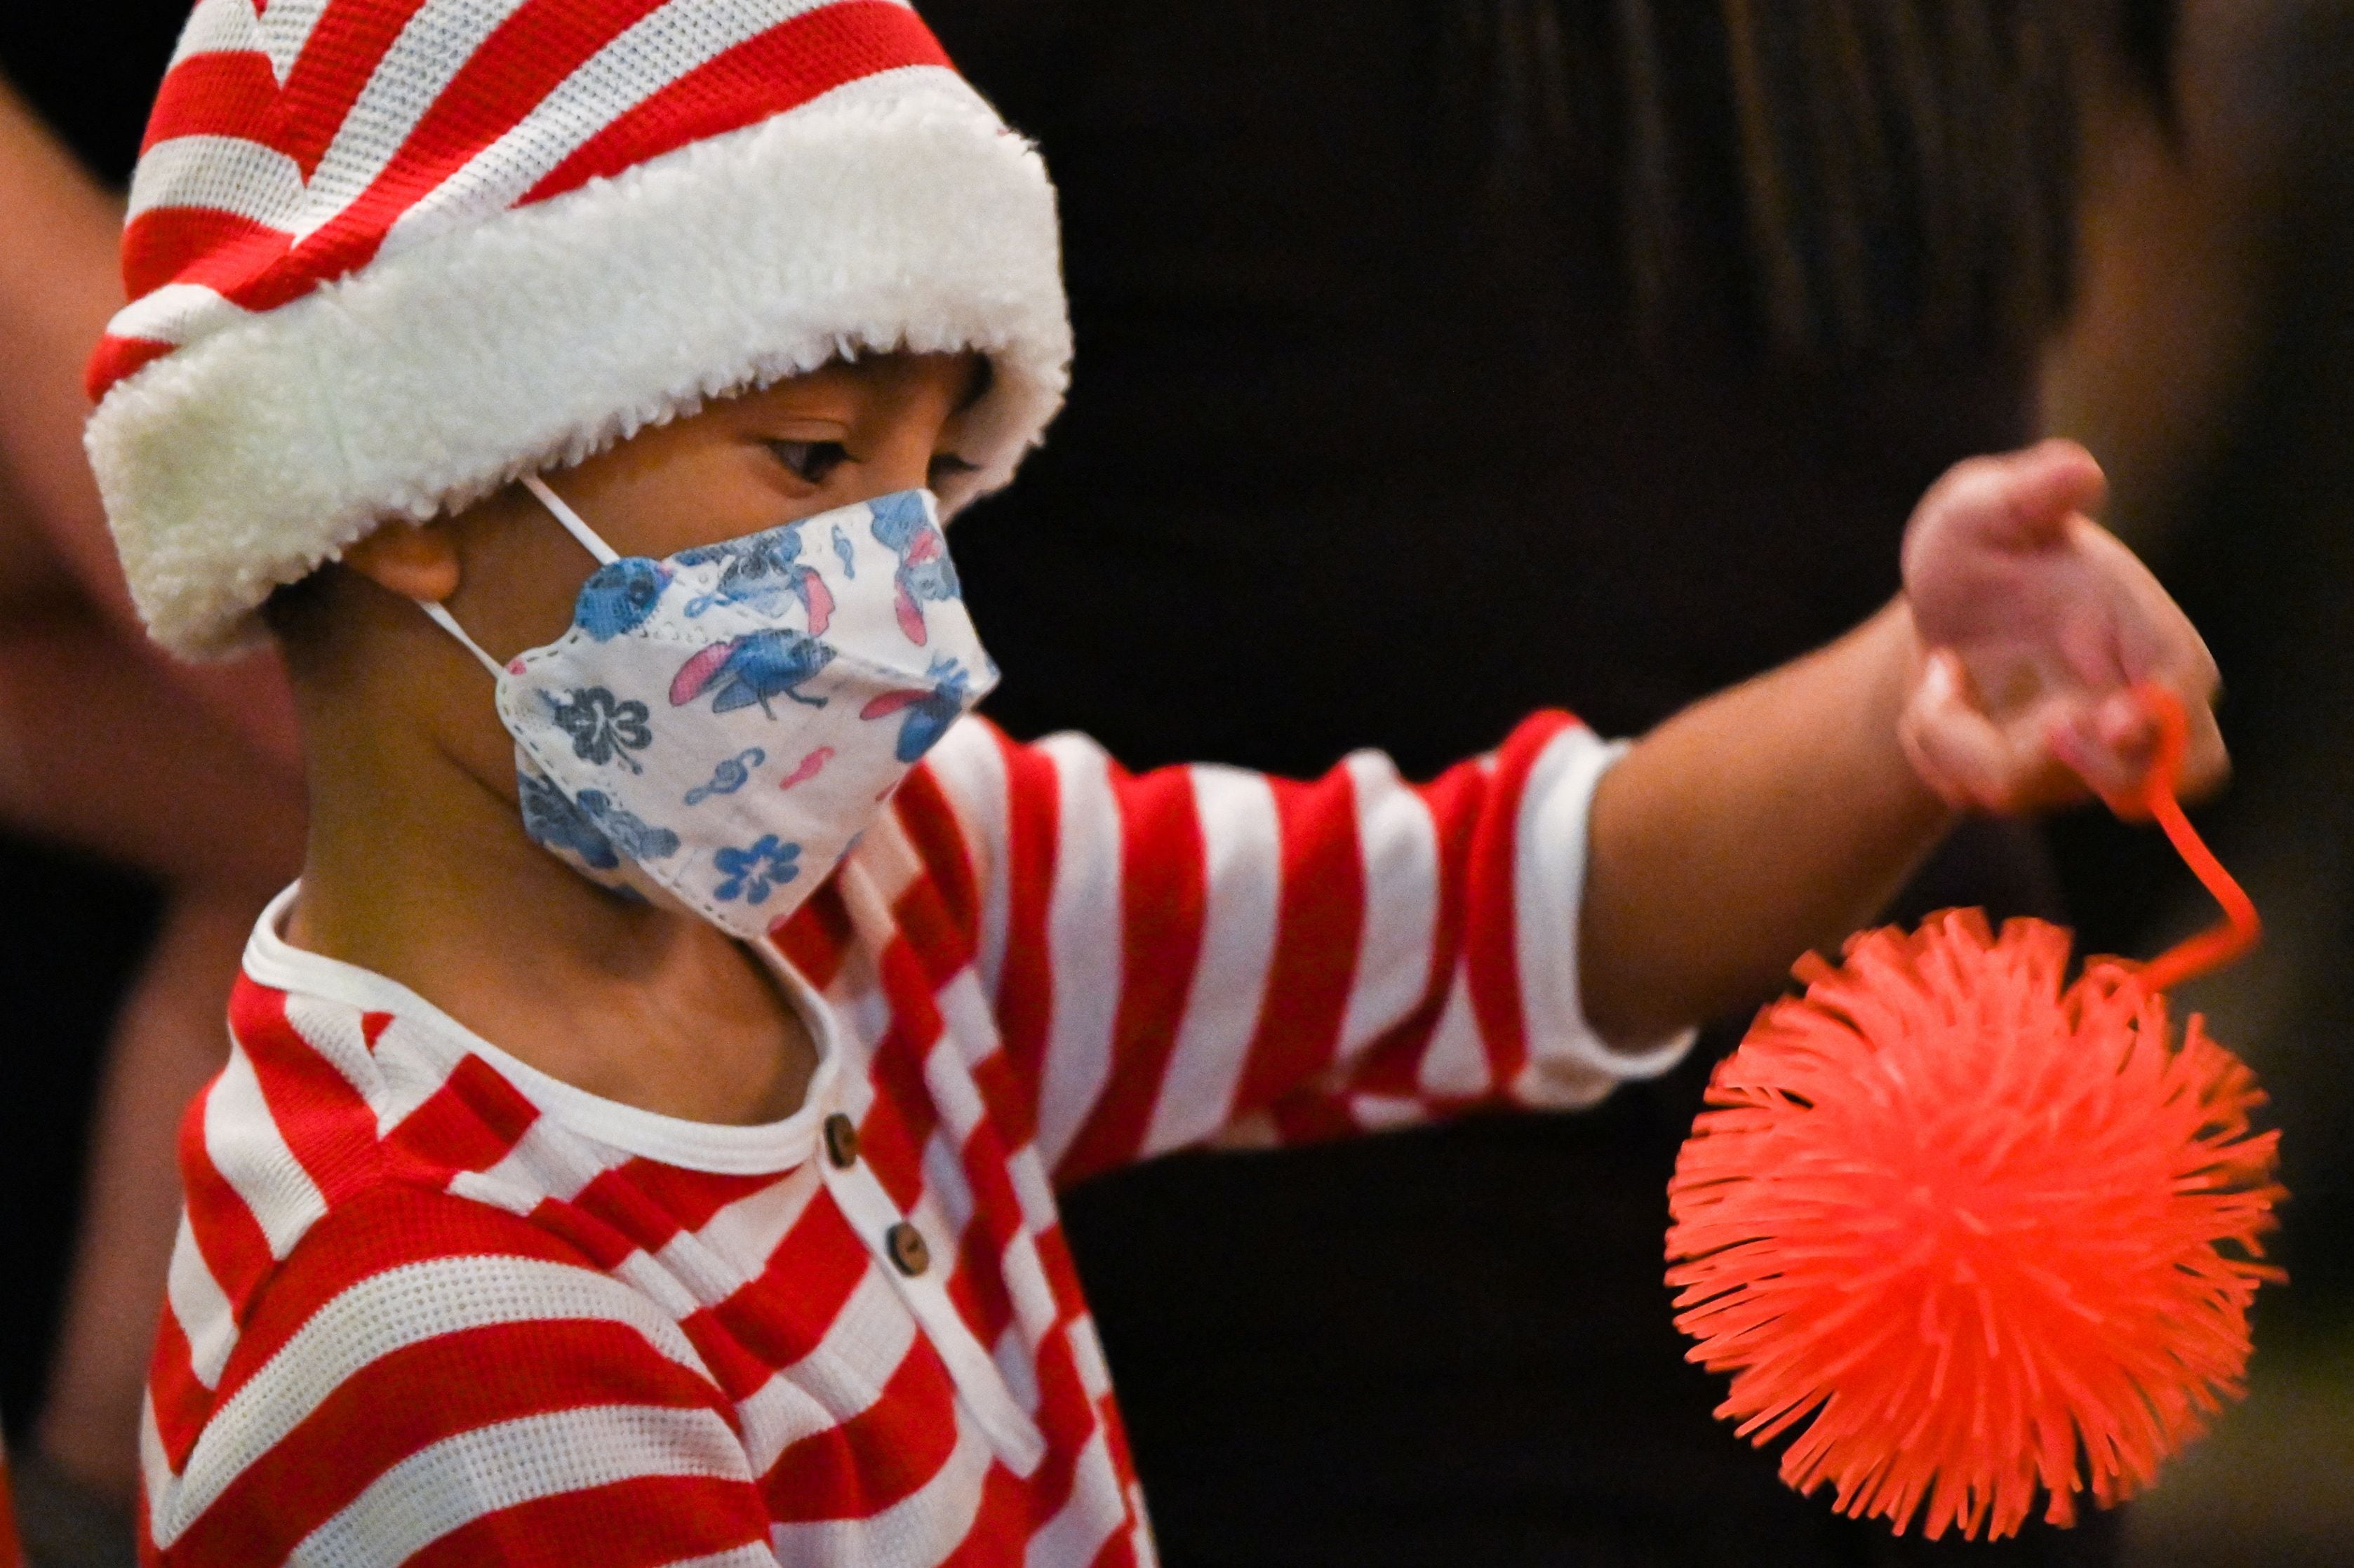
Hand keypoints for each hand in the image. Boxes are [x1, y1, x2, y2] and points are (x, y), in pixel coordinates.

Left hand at [1898, 439, 2225, 813]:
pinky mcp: (2018, 782)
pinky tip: (1933, 694)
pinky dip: (1934, 742)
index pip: (2186, 696)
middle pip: (2151, 783)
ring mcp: (2074, 755)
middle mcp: (2123, 706)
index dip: (2164, 724)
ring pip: (2032, 791)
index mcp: (2144, 636)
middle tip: (2039, 727)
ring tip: (1942, 672)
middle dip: (2095, 772)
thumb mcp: (1983, 504)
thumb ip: (2029, 489)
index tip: (2109, 720)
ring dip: (1964, 737)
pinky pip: (1970, 791)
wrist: (1933, 603)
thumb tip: (2079, 470)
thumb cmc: (1979, 543)